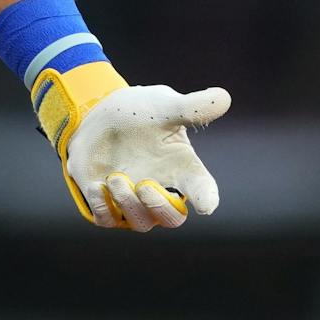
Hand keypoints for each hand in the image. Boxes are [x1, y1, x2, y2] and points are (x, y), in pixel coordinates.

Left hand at [37, 67, 228, 230]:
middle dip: (159, 207)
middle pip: (172, 218)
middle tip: (143, 186)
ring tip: (115, 178)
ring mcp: (134, 202)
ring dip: (128, 204)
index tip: (206, 205)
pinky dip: (102, 207)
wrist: (98, 114)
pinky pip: (106, 220)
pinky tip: (96, 186)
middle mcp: (161, 190)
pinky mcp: (106, 204)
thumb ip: (191, 107)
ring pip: (140, 222)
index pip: (203, 190)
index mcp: (183, 168)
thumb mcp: (164, 106)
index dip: (206, 199)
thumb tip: (223, 97)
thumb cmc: (140, 112)